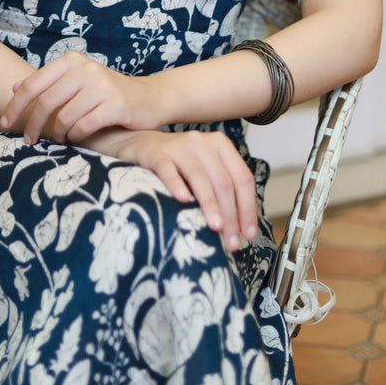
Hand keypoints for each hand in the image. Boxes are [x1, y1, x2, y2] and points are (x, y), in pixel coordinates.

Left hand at [0, 52, 164, 144]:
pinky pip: (83, 127)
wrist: (149, 98)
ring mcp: (102, 86)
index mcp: (72, 61)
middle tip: (29, 140)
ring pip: (64, 118)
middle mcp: (86, 69)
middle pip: (46, 103)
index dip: (15, 106)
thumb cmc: (107, 93)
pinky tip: (78, 137)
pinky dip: (76, 136)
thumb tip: (15, 86)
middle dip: (33, 125)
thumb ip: (49, 83)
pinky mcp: (116, 105)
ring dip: (57, 134)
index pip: (34, 84)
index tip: (4, 123)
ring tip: (60, 138)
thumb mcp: (77, 81)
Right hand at [112, 128, 258, 251]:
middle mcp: (201, 141)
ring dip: (209, 204)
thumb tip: (241, 230)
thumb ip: (221, 189)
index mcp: (220, 145)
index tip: (248, 235)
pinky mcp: (155, 152)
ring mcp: (178, 145)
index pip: (242, 178)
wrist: (137, 145)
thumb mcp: (204, 170)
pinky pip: (168, 170)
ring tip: (215, 228)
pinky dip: (176, 185)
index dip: (248, 208)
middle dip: (230, 214)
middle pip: (223, 180)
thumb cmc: (177, 165)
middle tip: (230, 242)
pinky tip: (182, 201)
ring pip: (199, 176)